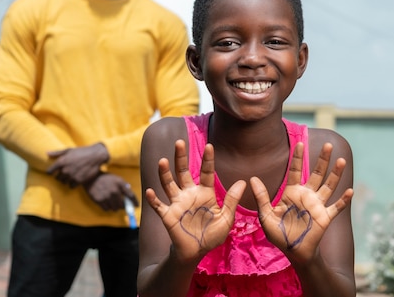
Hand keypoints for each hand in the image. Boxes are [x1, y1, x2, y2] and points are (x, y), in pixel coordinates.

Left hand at [46, 143, 108, 186]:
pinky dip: (72, 184)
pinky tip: (76, 179)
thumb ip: (57, 153)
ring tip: (71, 176)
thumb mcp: (69, 150)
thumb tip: (46, 153)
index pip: (49, 172)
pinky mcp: (78, 181)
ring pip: (64, 183)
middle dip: (59, 176)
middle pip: (57, 178)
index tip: (54, 172)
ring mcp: (72, 176)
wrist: (96, 156)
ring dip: (66, 180)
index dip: (51, 172)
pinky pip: (71, 186)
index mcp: (61, 161)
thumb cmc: (82, 151)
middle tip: (65, 173)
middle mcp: (65, 170)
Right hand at [83, 173, 137, 210]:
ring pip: (115, 209)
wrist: (91, 178)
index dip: (135, 202)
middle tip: (120, 203)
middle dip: (122, 205)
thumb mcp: (117, 179)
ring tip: (111, 201)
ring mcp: (106, 196)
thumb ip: (124, 187)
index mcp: (120, 184)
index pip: (131, 195)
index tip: (136, 206)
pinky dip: (107, 207)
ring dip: (114, 207)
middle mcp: (114, 191)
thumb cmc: (106, 179)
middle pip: (122, 205)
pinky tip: (105, 201)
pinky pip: (107, 209)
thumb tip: (131, 198)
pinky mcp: (99, 200)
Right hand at [145, 140, 245, 262]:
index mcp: (204, 193)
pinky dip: (154, 200)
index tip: (210, 145)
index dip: (208, 160)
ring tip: (162, 161)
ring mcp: (177, 203)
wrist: (196, 251)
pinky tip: (151, 192)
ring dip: (165, 173)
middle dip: (180, 157)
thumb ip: (232, 200)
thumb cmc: (212, 234)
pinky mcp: (168, 215)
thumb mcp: (226, 218)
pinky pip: (159, 206)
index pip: (206, 172)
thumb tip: (243, 182)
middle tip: (179, 142)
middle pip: (183, 172)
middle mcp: (189, 194)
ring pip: (169, 184)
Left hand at [250, 142, 352, 264]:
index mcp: (292, 192)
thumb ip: (261, 197)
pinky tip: (350, 191)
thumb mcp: (266, 215)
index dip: (298, 157)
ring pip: (328, 186)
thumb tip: (252, 179)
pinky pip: (336, 207)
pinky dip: (343, 200)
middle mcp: (306, 195)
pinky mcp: (325, 217)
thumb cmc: (278, 233)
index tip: (300, 143)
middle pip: (316, 173)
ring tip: (341, 160)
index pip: (296, 170)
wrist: (292, 251)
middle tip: (328, 145)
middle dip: (322, 159)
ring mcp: (317, 205)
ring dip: (335, 174)